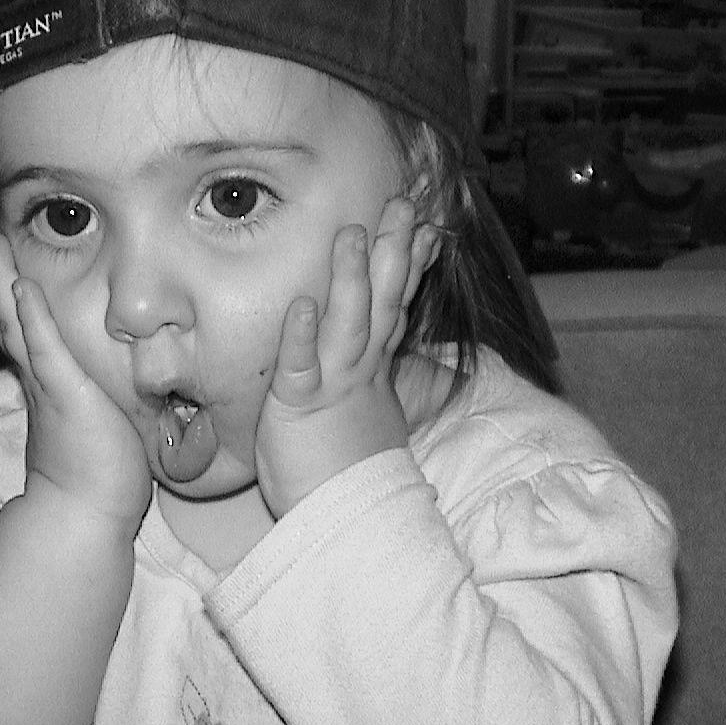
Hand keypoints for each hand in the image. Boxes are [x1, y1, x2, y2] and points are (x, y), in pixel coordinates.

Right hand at [0, 225, 151, 527]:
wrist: (87, 513)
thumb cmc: (99, 472)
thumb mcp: (96, 419)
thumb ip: (92, 394)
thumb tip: (101, 382)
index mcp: (45, 380)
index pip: (23, 326)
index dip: (9, 290)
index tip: (0, 255)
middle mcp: (38, 376)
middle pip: (8, 314)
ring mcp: (47, 383)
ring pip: (16, 321)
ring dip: (0, 278)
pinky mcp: (64, 393)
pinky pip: (44, 349)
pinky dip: (32, 317)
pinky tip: (20, 286)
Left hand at [254, 197, 438, 516]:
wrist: (340, 518)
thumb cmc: (348, 466)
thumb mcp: (376, 415)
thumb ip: (396, 381)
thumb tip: (426, 363)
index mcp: (372, 368)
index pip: (396, 306)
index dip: (411, 266)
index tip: (427, 225)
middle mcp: (358, 369)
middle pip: (380, 302)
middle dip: (391, 254)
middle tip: (401, 206)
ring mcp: (331, 385)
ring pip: (346, 324)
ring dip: (349, 280)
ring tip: (353, 236)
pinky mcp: (297, 405)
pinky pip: (299, 366)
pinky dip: (300, 336)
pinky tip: (301, 305)